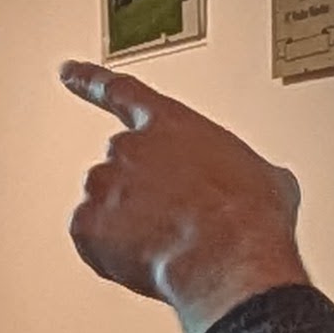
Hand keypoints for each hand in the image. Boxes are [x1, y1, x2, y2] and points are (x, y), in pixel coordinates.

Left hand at [59, 61, 310, 332]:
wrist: (229, 257)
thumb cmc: (249, 217)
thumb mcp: (266, 177)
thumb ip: (240, 167)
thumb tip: (253, 183)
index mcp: (170, 125)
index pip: (122, 92)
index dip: (91, 81)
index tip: (67, 72)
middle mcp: (128, 147)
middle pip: (121, 169)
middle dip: (142, 195)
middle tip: (176, 222)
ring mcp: (103, 185)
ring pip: (106, 208)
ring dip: (128, 226)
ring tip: (169, 245)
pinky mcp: (86, 225)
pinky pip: (93, 242)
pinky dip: (112, 256)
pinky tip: (147, 260)